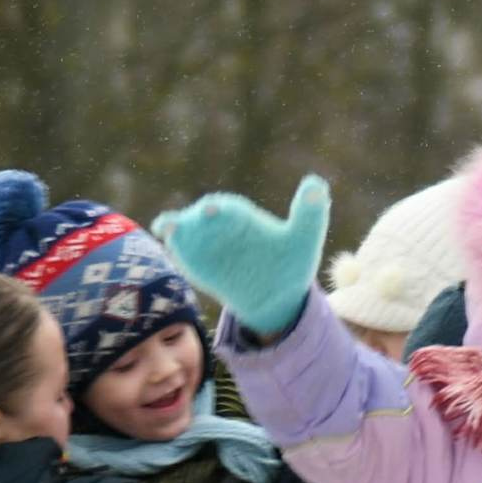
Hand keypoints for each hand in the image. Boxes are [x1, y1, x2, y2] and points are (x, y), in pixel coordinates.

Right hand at [153, 175, 332, 338]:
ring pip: (187, 231)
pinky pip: (182, 250)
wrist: (275, 298)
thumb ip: (310, 214)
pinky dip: (175, 242)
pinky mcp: (197, 263)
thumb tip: (317, 184)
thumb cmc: (289, 264)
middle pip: (203, 219)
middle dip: (196, 218)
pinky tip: (164, 235)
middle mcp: (221, 226)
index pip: (230, 210)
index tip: (213, 210)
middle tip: (194, 220)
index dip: (221, 210)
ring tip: (170, 228)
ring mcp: (206, 244)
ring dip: (179, 229)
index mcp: (245, 218)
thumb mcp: (304, 240)